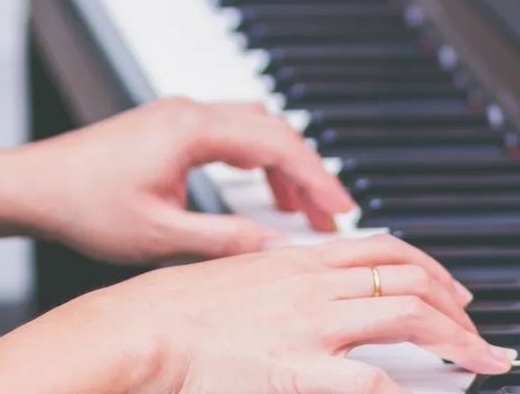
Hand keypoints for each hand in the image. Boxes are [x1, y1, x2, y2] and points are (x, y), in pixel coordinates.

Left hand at [16, 98, 353, 262]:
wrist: (35, 185)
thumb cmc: (85, 204)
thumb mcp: (162, 234)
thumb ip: (226, 239)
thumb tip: (277, 249)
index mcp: (191, 129)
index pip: (275, 142)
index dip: (317, 176)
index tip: (343, 207)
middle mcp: (188, 111)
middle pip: (269, 129)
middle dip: (306, 170)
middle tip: (332, 215)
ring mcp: (177, 115)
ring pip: (250, 127)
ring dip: (281, 163)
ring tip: (303, 210)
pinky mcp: (168, 125)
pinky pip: (227, 133)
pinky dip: (254, 159)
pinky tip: (261, 194)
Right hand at [97, 235, 516, 393]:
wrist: (148, 325)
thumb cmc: (184, 306)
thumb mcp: (242, 273)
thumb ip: (283, 278)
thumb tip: (311, 285)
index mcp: (300, 260)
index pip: (384, 249)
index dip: (429, 267)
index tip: (451, 288)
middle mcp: (315, 286)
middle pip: (409, 278)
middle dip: (456, 306)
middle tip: (477, 331)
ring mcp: (312, 325)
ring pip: (408, 315)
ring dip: (456, 339)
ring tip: (479, 360)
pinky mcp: (299, 369)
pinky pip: (369, 377)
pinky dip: (402, 386)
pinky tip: (418, 393)